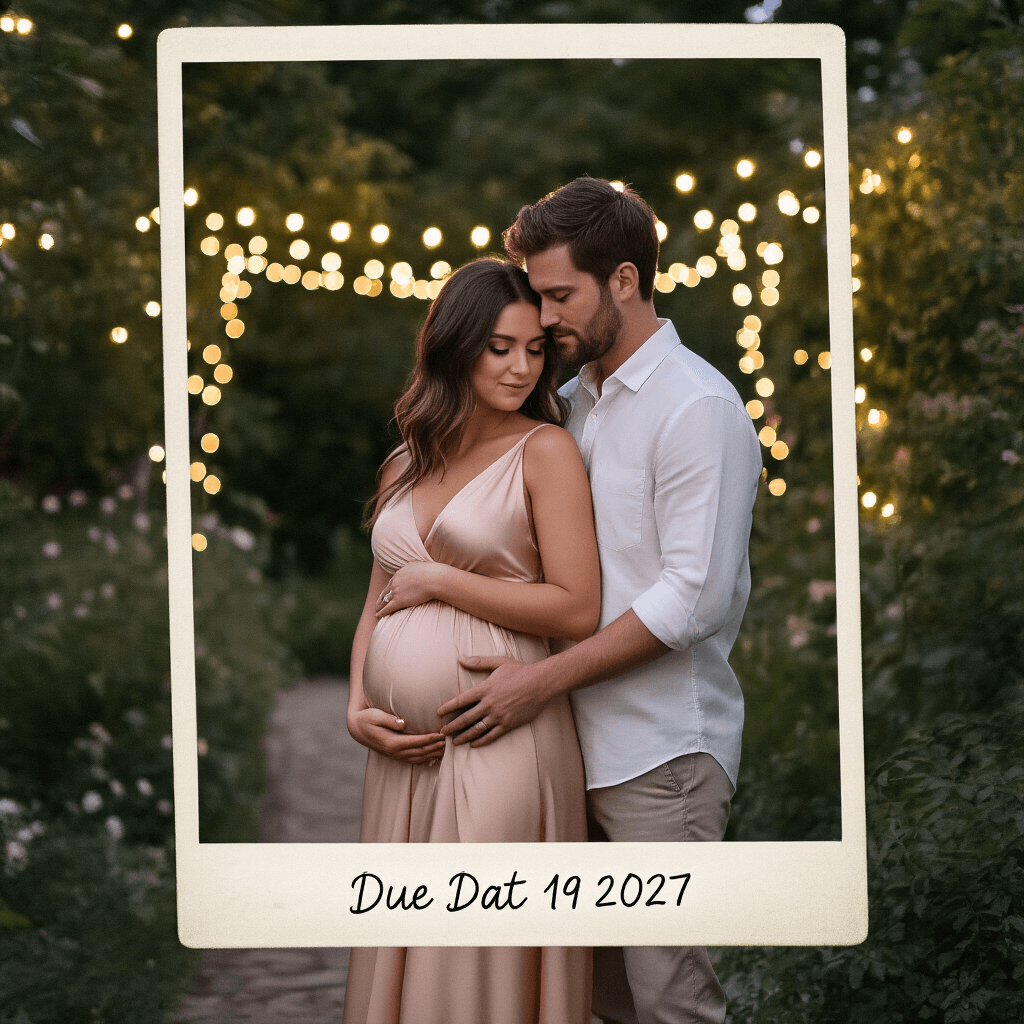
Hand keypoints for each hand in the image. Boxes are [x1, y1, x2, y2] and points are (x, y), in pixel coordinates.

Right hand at [348, 707, 444, 763]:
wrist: (357, 728)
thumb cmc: (367, 718)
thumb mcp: (376, 715)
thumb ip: (390, 720)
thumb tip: (403, 723)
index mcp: (392, 742)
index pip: (417, 742)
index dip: (430, 739)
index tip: (442, 734)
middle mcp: (395, 752)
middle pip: (420, 751)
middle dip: (436, 747)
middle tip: (449, 740)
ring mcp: (395, 755)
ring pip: (418, 758)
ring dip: (433, 754)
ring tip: (445, 748)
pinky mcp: (395, 755)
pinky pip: (413, 760)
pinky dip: (425, 759)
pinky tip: (433, 756)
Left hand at [375, 562, 449, 617]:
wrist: (434, 579)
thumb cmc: (431, 572)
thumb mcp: (418, 565)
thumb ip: (412, 567)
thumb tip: (413, 566)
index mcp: (399, 574)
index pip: (391, 583)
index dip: (388, 590)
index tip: (386, 594)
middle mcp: (395, 582)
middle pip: (385, 592)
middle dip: (380, 599)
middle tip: (378, 604)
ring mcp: (396, 592)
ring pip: (384, 601)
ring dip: (379, 606)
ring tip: (377, 611)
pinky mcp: (399, 601)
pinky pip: (387, 608)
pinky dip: (381, 613)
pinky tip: (378, 616)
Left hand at [437, 655, 552, 746]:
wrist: (541, 683)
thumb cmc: (520, 670)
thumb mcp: (499, 662)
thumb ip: (478, 662)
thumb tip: (460, 659)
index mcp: (485, 689)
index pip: (461, 700)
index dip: (448, 707)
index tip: (438, 713)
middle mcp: (490, 704)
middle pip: (466, 718)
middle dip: (452, 726)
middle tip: (442, 732)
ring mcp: (499, 715)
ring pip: (477, 729)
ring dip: (464, 736)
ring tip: (455, 742)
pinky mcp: (509, 724)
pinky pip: (492, 735)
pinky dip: (481, 741)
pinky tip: (474, 743)